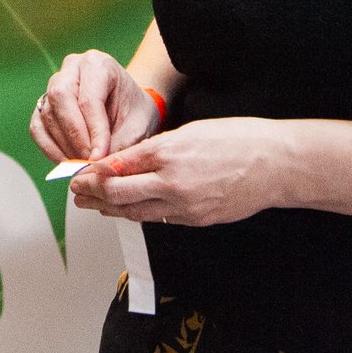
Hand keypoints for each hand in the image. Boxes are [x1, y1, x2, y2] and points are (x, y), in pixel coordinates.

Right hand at [29, 50, 163, 163]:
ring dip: (63, 146)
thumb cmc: (134, 112)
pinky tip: (66, 163)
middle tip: (88, 162)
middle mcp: (72, 68)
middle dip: (74, 136)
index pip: (90, 99)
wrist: (128, 107)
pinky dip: (50, 149)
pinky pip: (38, 127)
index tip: (100, 158)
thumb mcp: (138, 127)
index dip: (94, 132)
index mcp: (99, 64)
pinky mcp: (43, 103)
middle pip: (61, 98)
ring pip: (47, 114)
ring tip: (82, 165)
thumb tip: (98, 166)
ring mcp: (54, 83)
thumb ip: (120, 145)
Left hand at [69, 118, 294, 228]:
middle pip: (118, 193)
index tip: (77, 172)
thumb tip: (127, 161)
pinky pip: (159, 219)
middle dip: (92, 193)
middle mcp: (172, 183)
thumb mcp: (190, 131)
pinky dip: (138, 214)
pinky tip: (127, 211)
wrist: (276, 165)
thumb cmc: (238, 139)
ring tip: (92, 206)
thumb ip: (156, 148)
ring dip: (110, 209)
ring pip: (135, 212)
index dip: (92, 171)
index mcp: (168, 152)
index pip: (117, 166)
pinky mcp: (197, 220)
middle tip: (75, 191)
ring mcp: (185, 206)